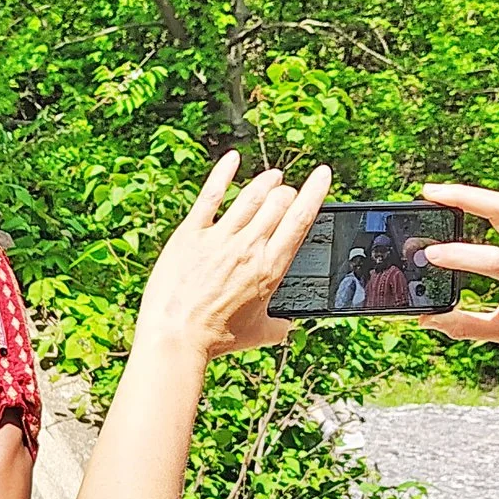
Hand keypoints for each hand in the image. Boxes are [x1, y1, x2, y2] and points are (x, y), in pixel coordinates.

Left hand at [135, 153, 333, 358]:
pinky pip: (210, 196)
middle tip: (287, 193)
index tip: (322, 175)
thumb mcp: (258, 334)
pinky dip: (223, 174)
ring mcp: (219, 237)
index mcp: (271, 268)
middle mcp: (248, 247)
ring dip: (265, 182)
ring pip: (250, 196)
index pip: (301, 219)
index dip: (315, 191)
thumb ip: (278, 325)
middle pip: (278, 202)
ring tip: (272, 177)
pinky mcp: (190, 234)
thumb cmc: (216, 339)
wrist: (175, 337)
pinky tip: (232, 159)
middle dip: (287, 192)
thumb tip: (287, 325)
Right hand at [414, 183, 498, 354]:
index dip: (460, 255)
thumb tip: (426, 319)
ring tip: (435, 191)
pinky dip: (482, 202)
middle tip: (428, 193)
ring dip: (469, 193)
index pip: (494, 260)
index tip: (431, 254)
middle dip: (463, 197)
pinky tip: (459, 200)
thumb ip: (464, 326)